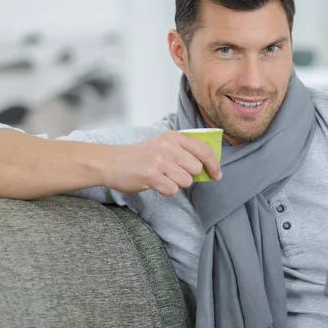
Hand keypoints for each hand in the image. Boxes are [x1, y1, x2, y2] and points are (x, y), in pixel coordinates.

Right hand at [100, 130, 221, 195]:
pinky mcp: (151, 175)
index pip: (204, 149)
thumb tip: (208, 166)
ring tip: (163, 178)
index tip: (216, 174)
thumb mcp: (163, 144)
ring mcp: (159, 160)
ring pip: (186, 181)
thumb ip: (184, 150)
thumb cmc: (141, 156)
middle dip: (189, 175)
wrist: (111, 162)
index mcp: (173, 136)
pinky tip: (156, 184)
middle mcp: (168, 146)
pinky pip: (172, 190)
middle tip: (173, 174)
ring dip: (177, 184)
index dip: (214, 164)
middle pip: (196, 168)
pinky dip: (166, 191)